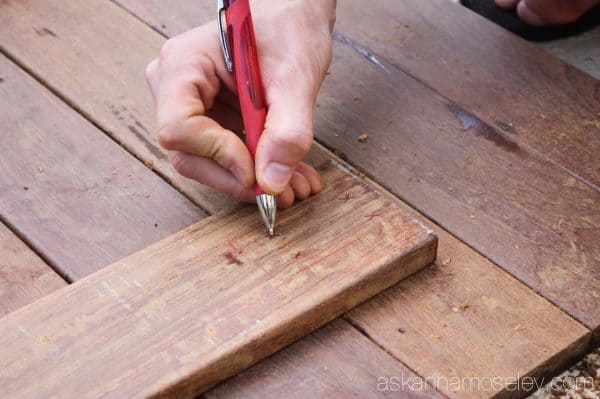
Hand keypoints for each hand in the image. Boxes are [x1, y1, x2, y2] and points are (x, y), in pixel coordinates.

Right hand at [145, 0, 335, 206]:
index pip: (178, 128)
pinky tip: (291, 174)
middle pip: (188, 154)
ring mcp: (191, 106)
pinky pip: (226, 156)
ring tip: (296, 184)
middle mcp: (175, 87)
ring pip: (208, 162)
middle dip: (238, 178)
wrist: (294, 15)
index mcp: (183, 64)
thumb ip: (288, 130)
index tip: (258, 171)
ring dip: (253, 180)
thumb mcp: (296, 77)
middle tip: (282, 192)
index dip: (217, 155)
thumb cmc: (289, 28)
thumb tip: (272, 182)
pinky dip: (259, 169)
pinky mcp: (211, 119)